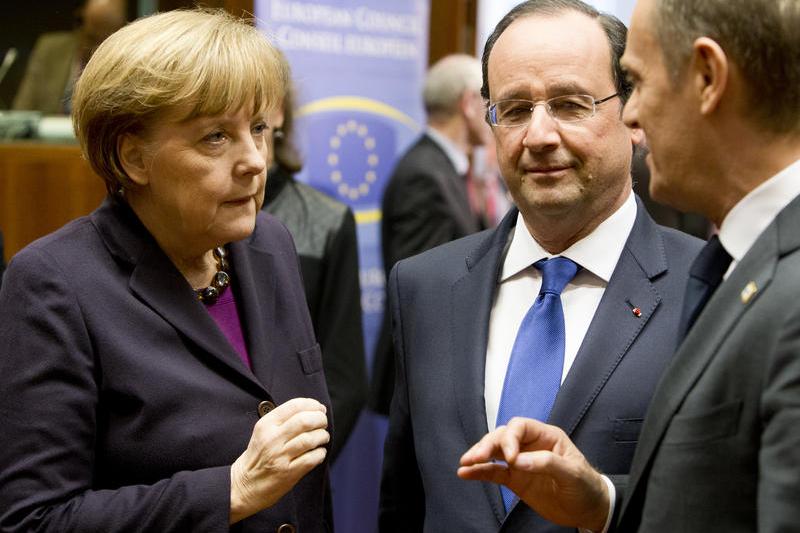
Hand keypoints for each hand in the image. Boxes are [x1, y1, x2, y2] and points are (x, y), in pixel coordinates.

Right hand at [229, 397, 328, 523]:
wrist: (243, 485)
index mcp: (266, 425)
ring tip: (323, 437)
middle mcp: (272, 439)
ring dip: (322, 436)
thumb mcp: (263, 432)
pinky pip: (312, 458)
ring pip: (310, 439)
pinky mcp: (288, 473)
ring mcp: (280, 457)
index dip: (312, 405)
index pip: (294, 406)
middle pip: (305, 421)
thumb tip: (313, 409)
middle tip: (323, 422)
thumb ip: (284, 420)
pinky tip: (318, 452)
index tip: (320, 408)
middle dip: (320, 419)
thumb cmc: (259, 456)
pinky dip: (320, 453)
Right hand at [457, 417, 608, 531]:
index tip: (510, 457)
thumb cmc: (586, 486)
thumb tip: (518, 461)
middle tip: (476, 457)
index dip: (510, 438)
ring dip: (479, 456)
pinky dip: (479, 473)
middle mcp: (530, 445)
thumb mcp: (573, 473)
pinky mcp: (515, 480)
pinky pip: (493, 473)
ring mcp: (520, 462)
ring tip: (464, 463)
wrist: (589, 509)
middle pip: (502, 437)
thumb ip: (547, 463)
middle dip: (487, 445)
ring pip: (494, 452)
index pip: (520, 427)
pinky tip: (466, 473)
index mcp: (546, 436)